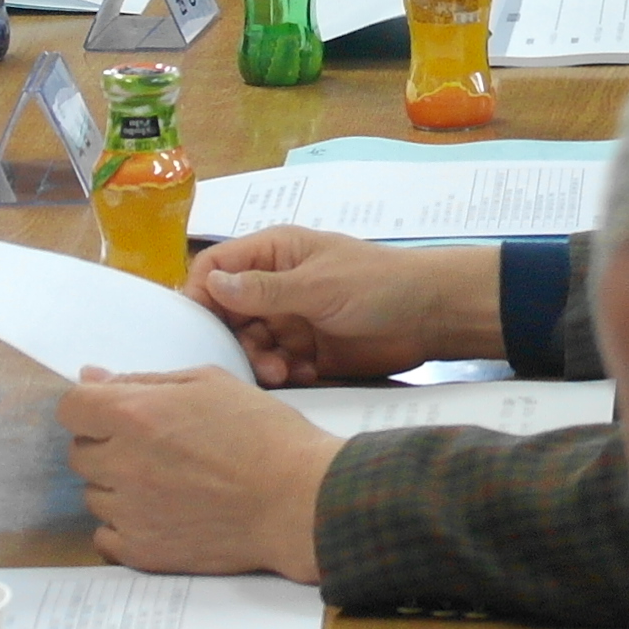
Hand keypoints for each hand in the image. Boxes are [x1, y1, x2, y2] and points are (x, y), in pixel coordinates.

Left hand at [61, 368, 335, 581]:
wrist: (298, 500)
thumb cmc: (264, 434)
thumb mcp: (211, 383)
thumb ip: (146, 380)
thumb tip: (92, 376)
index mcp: (136, 415)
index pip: (71, 407)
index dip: (90, 406)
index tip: (112, 412)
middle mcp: (122, 464)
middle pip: (79, 452)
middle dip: (107, 444)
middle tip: (154, 446)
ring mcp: (129, 513)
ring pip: (94, 495)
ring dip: (118, 485)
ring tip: (168, 482)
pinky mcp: (141, 551)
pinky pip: (105, 537)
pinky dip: (125, 524)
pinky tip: (163, 513)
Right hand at [187, 226, 499, 384]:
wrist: (431, 316)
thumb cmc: (378, 284)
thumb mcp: (318, 285)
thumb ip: (264, 290)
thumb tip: (211, 283)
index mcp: (273, 254)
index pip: (215, 268)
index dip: (200, 296)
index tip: (197, 330)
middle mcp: (275, 286)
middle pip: (226, 315)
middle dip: (234, 340)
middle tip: (257, 360)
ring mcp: (290, 319)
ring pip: (249, 345)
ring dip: (260, 361)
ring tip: (286, 371)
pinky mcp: (306, 351)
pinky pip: (276, 366)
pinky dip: (284, 373)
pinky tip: (307, 373)